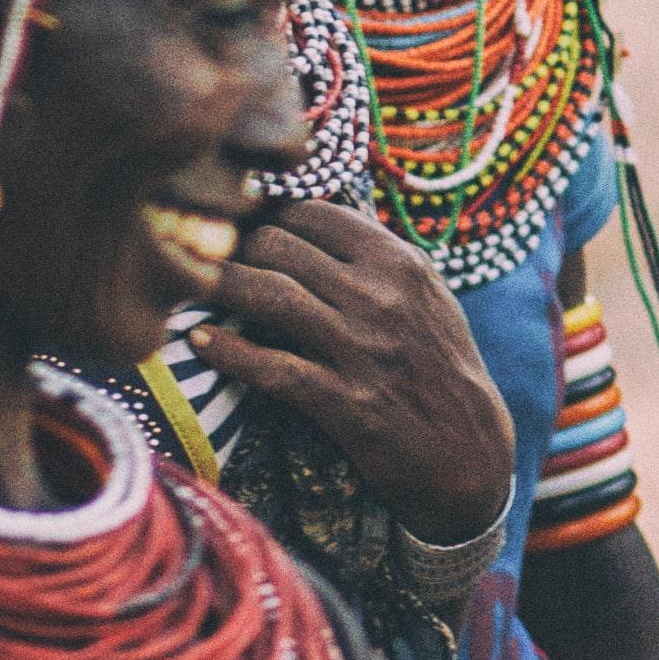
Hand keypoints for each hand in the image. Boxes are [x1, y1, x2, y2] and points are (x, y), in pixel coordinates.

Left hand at [191, 199, 513, 544]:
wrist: (468, 448)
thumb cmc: (439, 366)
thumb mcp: (427, 298)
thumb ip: (376, 257)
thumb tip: (311, 212)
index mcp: (402, 264)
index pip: (312, 211)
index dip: (265, 213)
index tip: (241, 226)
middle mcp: (382, 298)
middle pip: (277, 245)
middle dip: (232, 246)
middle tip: (204, 256)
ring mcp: (362, 349)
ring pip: (266, 294)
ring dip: (216, 286)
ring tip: (190, 286)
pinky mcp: (344, 400)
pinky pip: (270, 366)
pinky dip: (227, 351)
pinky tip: (201, 342)